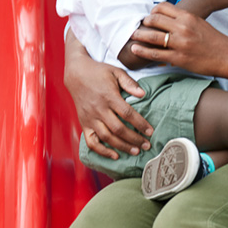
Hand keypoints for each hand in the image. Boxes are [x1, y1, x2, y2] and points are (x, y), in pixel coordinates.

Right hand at [64, 35, 153, 158]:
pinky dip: (102, 151)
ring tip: (135, 151)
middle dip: (134, 139)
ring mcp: (90, 118)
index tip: (150, 131)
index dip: (140, 124)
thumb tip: (143, 94)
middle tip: (146, 145)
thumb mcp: (116, 72)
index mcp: (109, 96)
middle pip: (118, 129)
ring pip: (107, 138)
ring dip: (122, 147)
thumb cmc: (99, 72)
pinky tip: (114, 155)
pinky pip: (91, 142)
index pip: (127, 114)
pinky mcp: (84, 124)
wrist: (76, 74)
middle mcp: (99, 109)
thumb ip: (129, 83)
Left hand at [130, 2, 227, 79]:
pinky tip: (135, 49)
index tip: (149, 16)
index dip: (152, 11)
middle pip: (154, 20)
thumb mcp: (200, 23)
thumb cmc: (215, 40)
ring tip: (133, 35)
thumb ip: (184, 20)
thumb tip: (168, 19)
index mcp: (188, 17)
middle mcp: (183, 28)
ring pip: (152, 36)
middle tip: (138, 26)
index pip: (163, 7)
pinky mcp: (179, 58)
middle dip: (144, 22)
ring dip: (139, 35)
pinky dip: (143, 51)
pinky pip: (156, 54)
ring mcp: (180, 43)